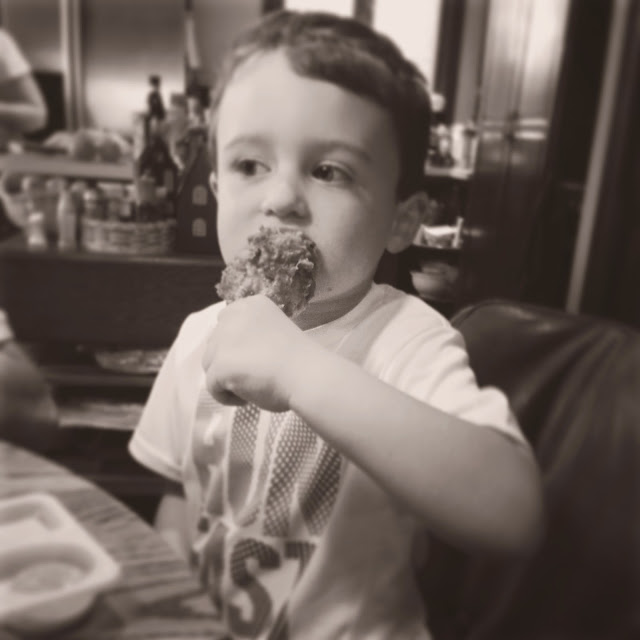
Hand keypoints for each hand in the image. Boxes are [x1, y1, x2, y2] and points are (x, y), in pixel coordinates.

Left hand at [202, 295, 315, 411]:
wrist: (308, 375)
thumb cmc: (299, 360)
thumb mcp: (274, 332)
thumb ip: (252, 334)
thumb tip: (232, 353)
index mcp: (250, 305)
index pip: (225, 323)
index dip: (235, 345)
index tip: (255, 358)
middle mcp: (233, 316)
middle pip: (215, 345)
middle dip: (229, 362)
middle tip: (255, 375)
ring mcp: (224, 340)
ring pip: (209, 365)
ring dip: (226, 379)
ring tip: (252, 386)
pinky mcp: (220, 364)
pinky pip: (212, 386)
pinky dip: (227, 397)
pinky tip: (247, 398)